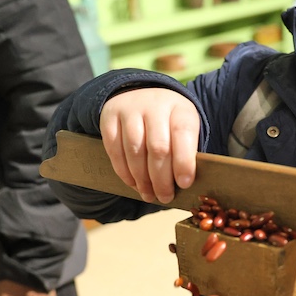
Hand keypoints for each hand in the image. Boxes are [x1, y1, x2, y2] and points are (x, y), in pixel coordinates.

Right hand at [99, 88, 199, 203]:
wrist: (141, 98)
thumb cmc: (168, 124)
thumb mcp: (184, 130)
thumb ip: (186, 153)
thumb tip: (183, 186)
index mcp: (180, 108)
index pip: (183, 133)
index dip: (184, 161)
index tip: (184, 184)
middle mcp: (155, 105)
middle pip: (158, 147)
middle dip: (161, 179)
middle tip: (164, 197)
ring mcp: (130, 109)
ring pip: (135, 150)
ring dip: (142, 179)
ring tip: (148, 194)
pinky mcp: (109, 116)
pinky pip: (114, 149)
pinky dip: (123, 171)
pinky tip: (132, 183)